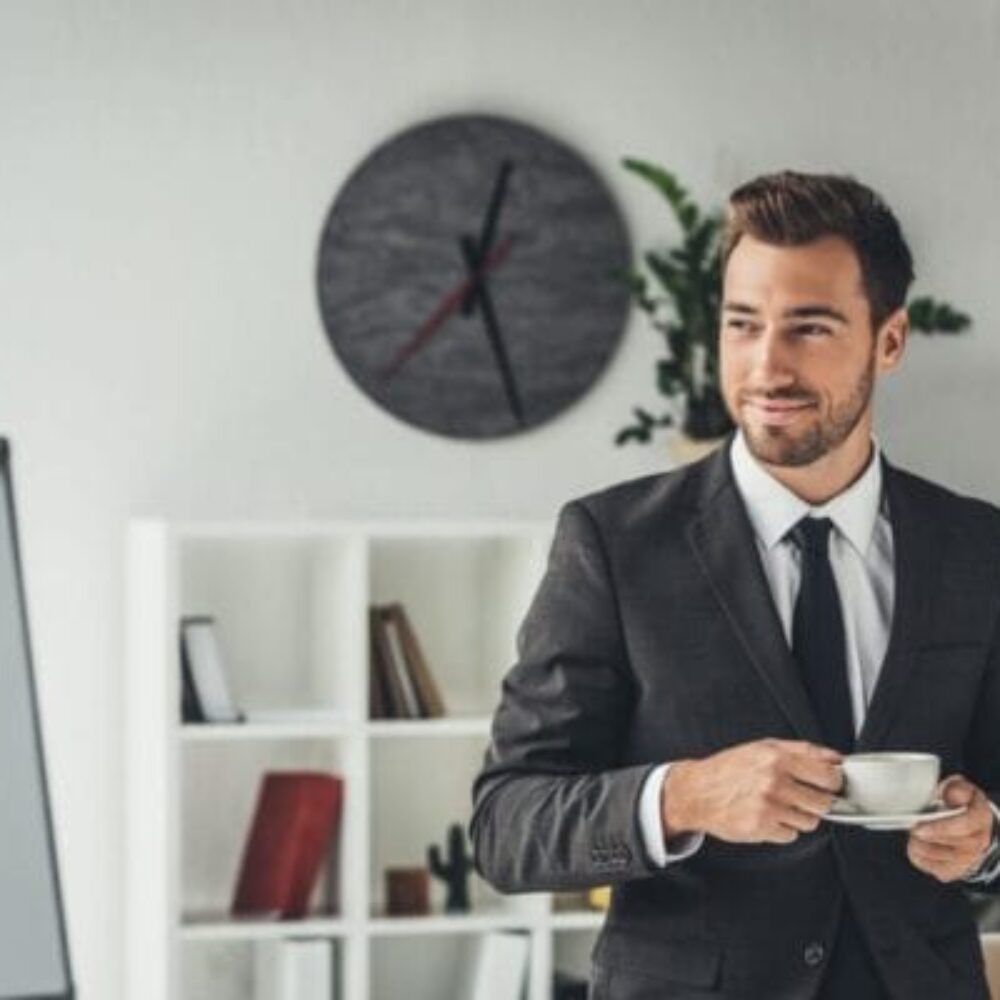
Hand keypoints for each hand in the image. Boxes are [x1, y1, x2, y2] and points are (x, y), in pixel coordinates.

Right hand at [663, 738, 842, 844]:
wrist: (697, 791)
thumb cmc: (730, 768)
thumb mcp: (763, 747)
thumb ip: (802, 750)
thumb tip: (836, 759)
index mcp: (778, 758)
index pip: (829, 775)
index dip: (833, 782)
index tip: (829, 784)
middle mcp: (774, 782)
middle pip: (824, 802)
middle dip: (817, 801)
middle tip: (800, 795)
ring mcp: (768, 807)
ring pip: (810, 821)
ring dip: (799, 816)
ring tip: (778, 805)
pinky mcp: (762, 828)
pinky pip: (791, 835)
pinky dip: (782, 828)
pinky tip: (767, 815)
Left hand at [907, 775, 994, 881]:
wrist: (966, 824)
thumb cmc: (957, 804)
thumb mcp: (958, 788)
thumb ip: (957, 788)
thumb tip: (953, 794)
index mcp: (981, 817)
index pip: (964, 826)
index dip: (940, 828)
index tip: (919, 826)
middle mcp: (979, 841)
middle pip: (954, 845)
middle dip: (929, 836)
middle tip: (914, 827)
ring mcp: (969, 859)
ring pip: (943, 859)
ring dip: (923, 847)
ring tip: (915, 835)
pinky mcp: (956, 871)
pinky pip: (936, 870)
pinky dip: (922, 858)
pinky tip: (919, 846)